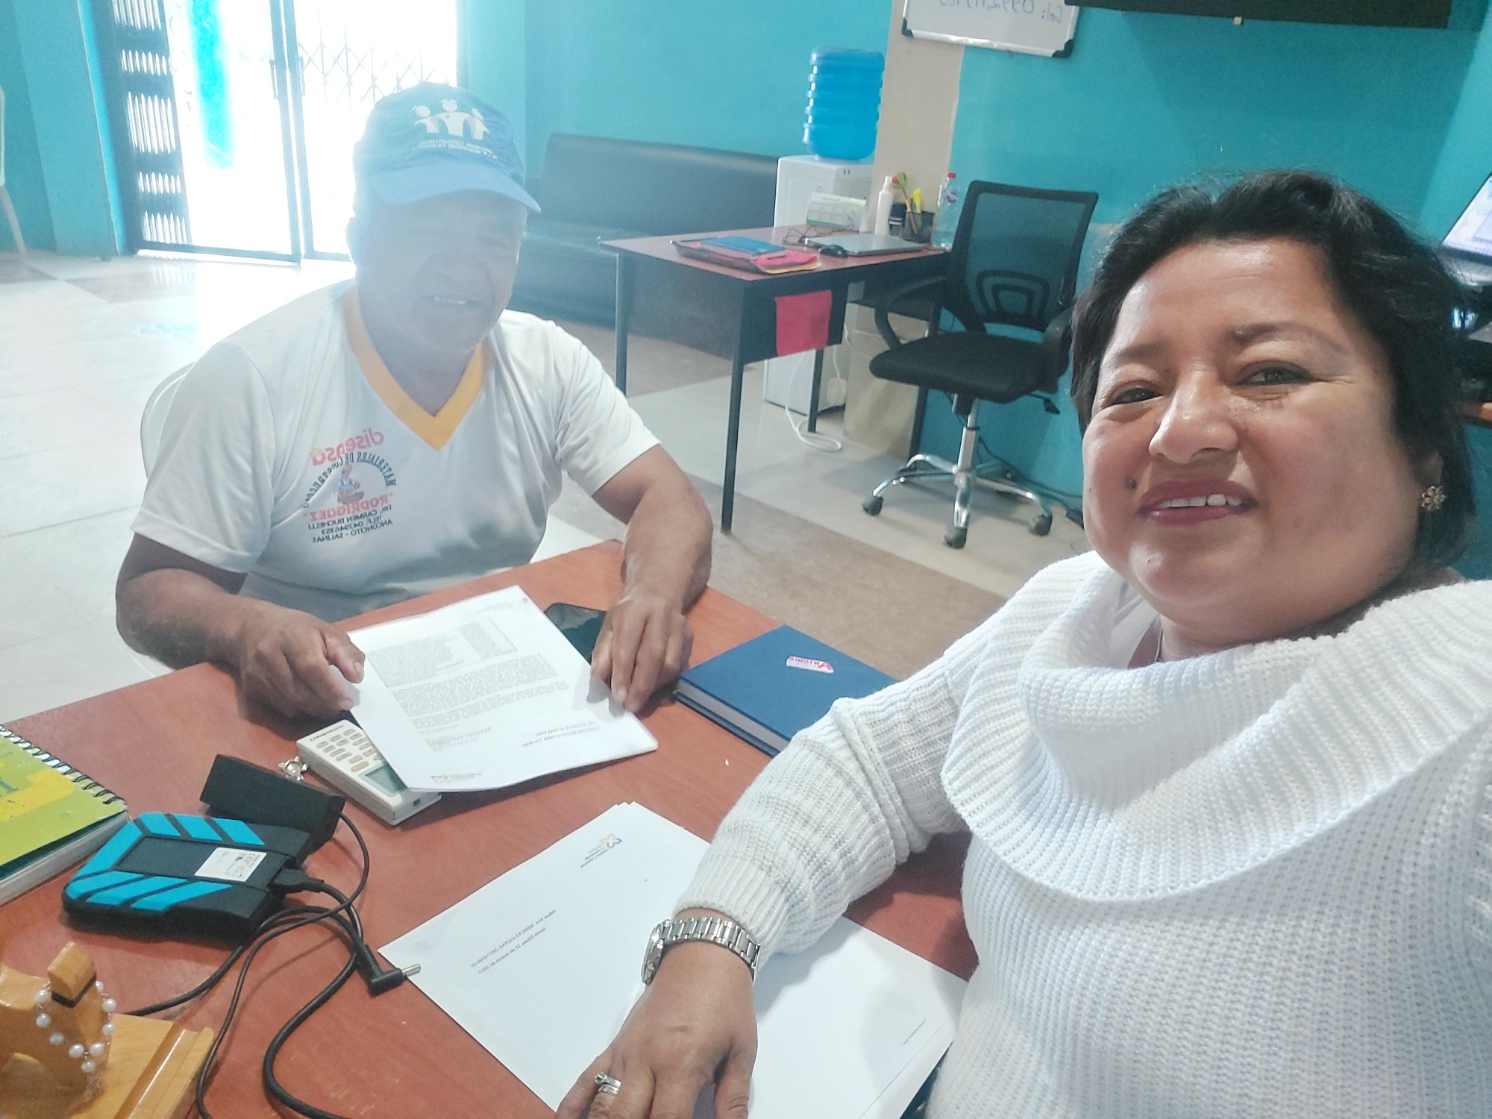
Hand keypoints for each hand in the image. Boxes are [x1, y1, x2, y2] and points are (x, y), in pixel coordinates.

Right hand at [228, 600, 364, 718]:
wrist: (252, 626)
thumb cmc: (295, 629)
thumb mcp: (326, 631)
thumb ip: (345, 652)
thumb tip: (357, 675)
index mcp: (292, 637)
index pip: (312, 669)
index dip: (331, 690)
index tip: (347, 702)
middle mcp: (270, 655)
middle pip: (299, 692)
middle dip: (324, 705)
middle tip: (339, 707)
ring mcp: (256, 673)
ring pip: (288, 704)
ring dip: (311, 710)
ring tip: (326, 706)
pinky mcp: (250, 687)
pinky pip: (277, 707)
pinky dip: (296, 710)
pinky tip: (306, 702)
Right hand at [557, 931, 755, 1118]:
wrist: (703, 954)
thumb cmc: (725, 999)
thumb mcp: (741, 1051)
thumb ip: (734, 1101)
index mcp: (681, 1062)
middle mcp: (646, 1059)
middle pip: (626, 1117)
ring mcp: (626, 1052)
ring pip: (602, 1104)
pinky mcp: (615, 1045)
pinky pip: (586, 1079)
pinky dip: (573, 1105)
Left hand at [592, 589, 691, 712]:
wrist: (658, 590)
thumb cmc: (628, 613)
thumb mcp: (609, 625)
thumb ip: (603, 651)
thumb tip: (599, 677)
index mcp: (633, 610)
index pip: (627, 646)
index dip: (623, 674)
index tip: (618, 698)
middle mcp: (659, 616)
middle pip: (653, 656)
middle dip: (641, 686)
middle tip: (631, 706)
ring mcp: (679, 625)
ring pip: (670, 663)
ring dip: (654, 686)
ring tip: (640, 697)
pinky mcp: (690, 636)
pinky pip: (680, 665)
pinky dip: (665, 680)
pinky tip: (654, 686)